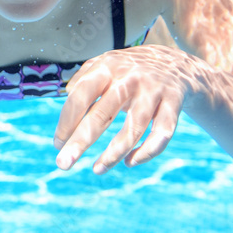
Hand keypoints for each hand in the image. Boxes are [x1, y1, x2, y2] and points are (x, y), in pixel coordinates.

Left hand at [54, 46, 198, 173]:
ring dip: (113, 154)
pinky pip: (161, 134)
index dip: (66, 123)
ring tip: (97, 170)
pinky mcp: (173, 104)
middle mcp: (129, 79)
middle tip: (63, 164)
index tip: (57, 144)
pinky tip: (130, 162)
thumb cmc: (128, 69)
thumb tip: (66, 101)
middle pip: (102, 115)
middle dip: (80, 142)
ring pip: (133, 129)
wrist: (176, 62)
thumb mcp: (105, 63)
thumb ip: (83, 78)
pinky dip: (147, 152)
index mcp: (107, 67)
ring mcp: (153, 92)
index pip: (80, 97)